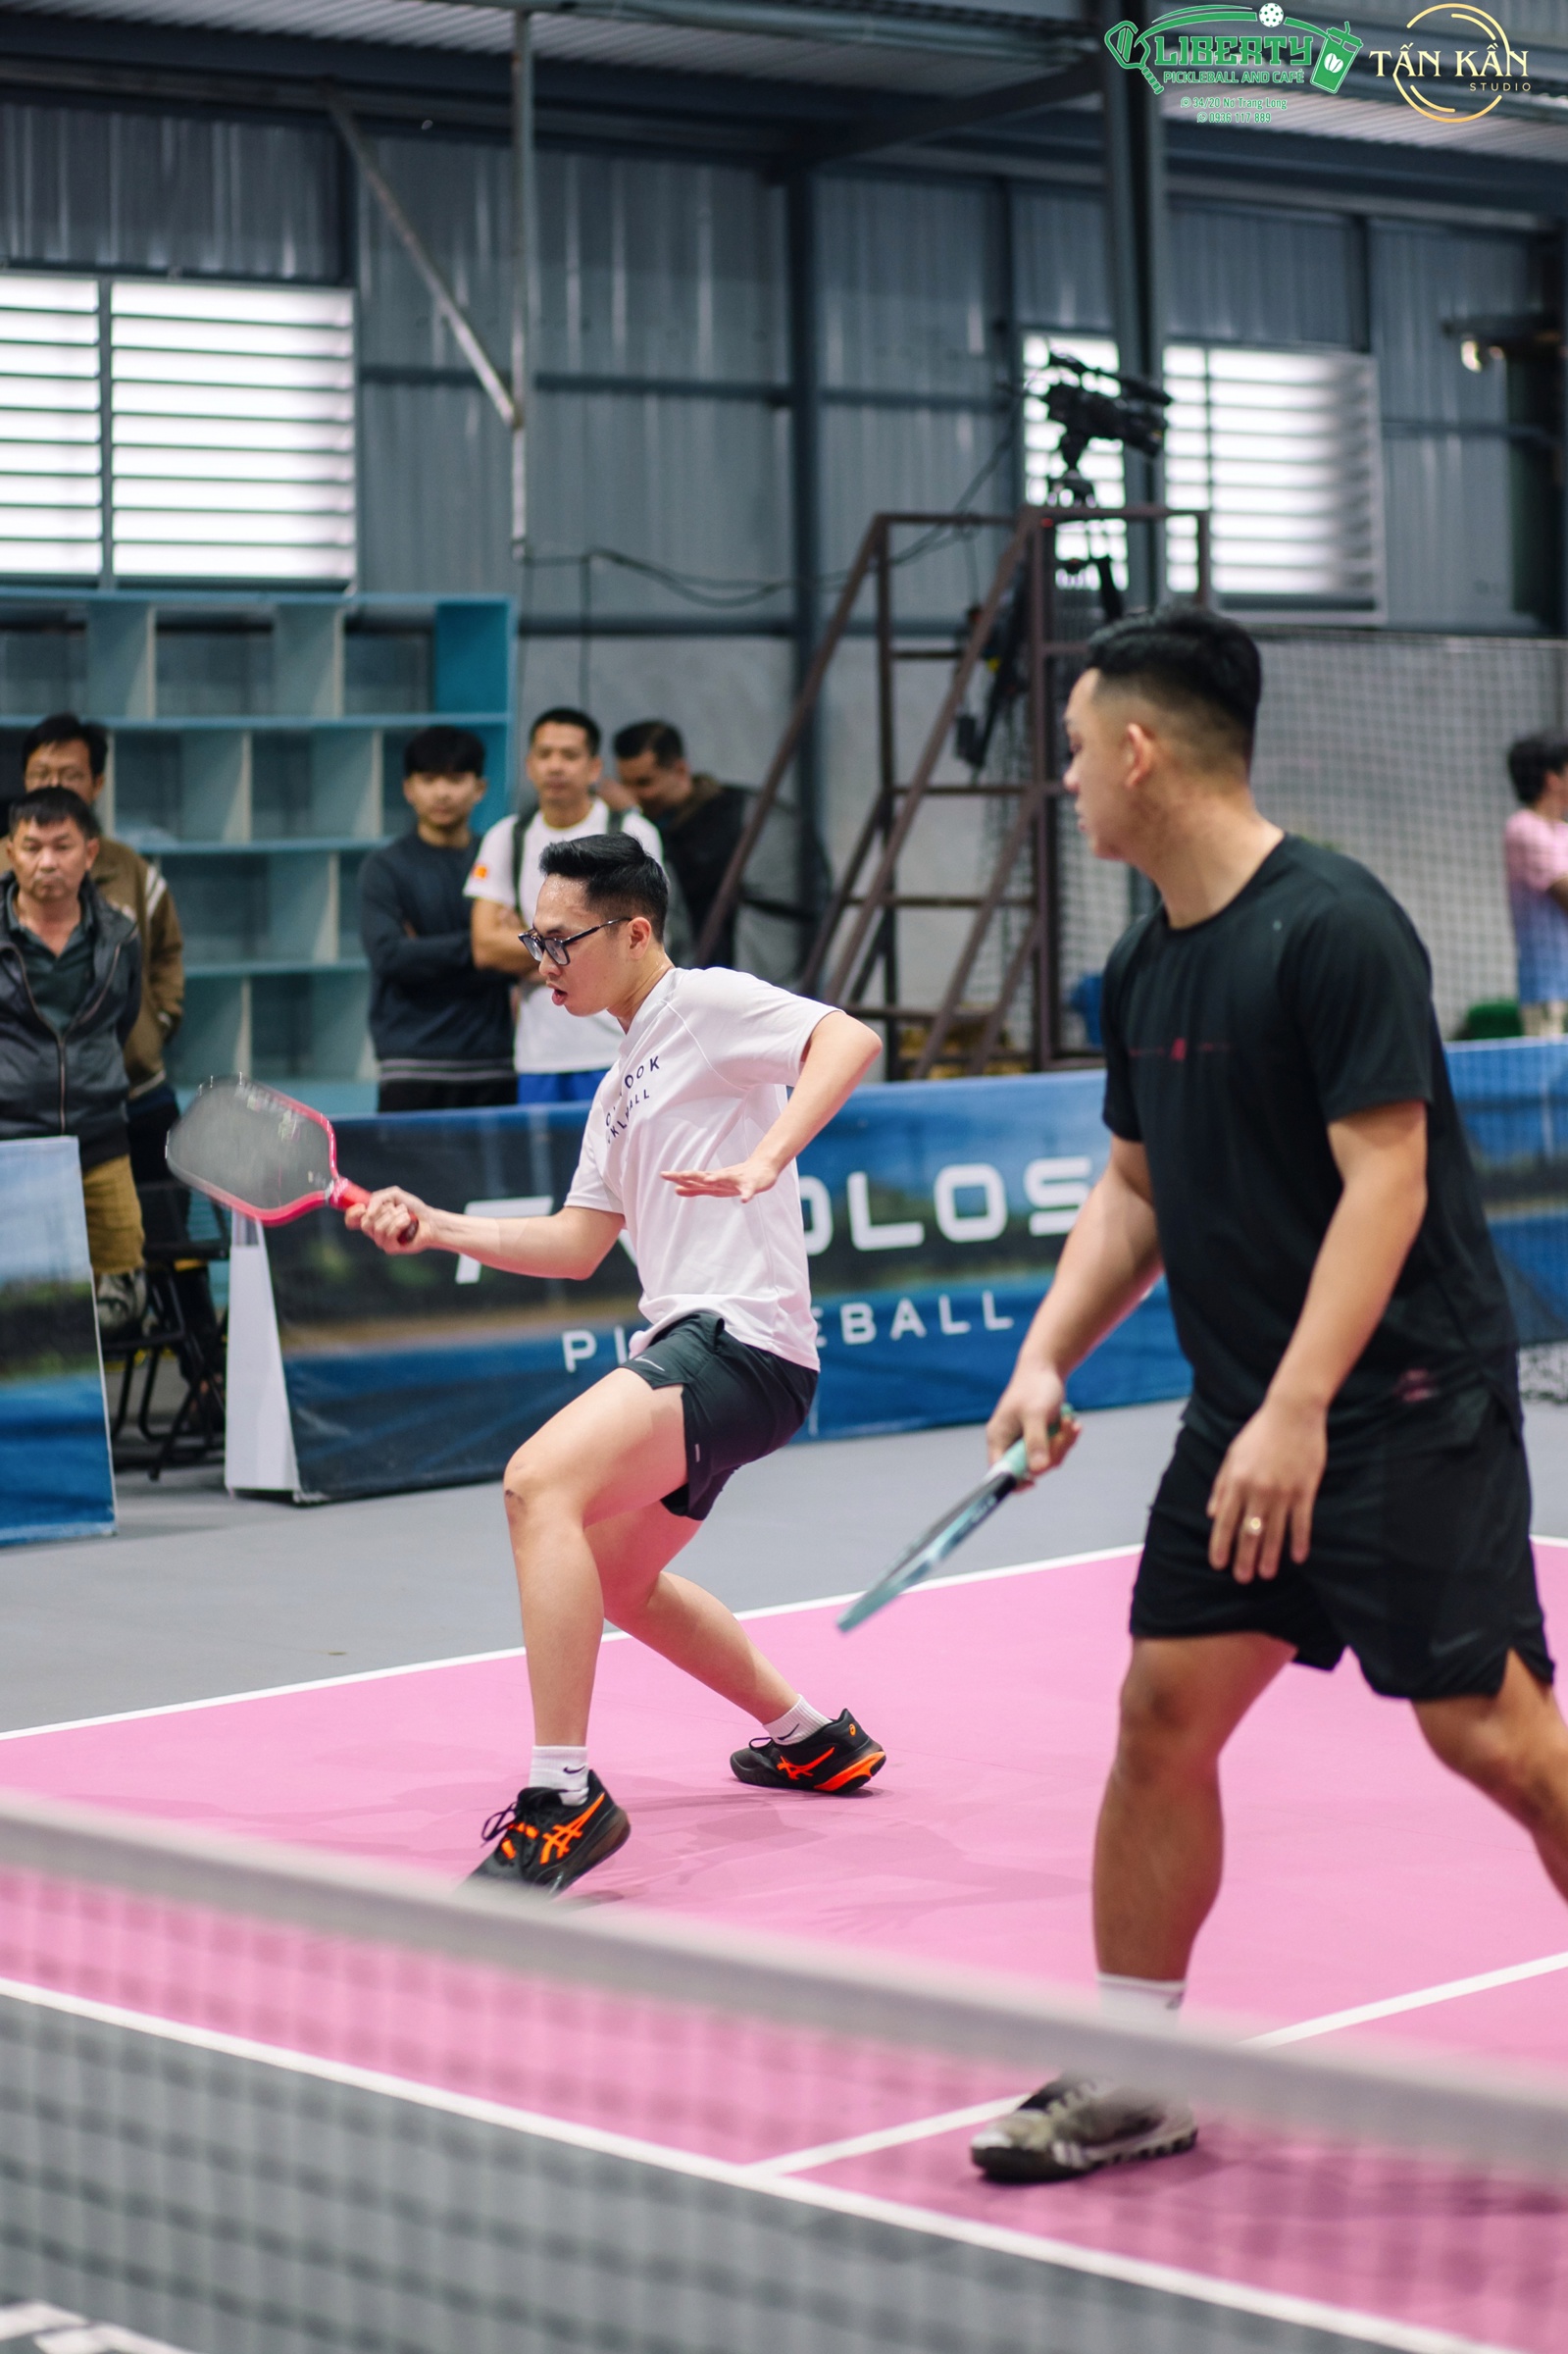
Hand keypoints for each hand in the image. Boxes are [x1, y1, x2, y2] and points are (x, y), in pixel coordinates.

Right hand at [347, 1186, 435, 1254]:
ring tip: (405, 1214)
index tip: (363, 1207)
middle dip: (381, 1212)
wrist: (429, 1220)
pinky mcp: (390, 1248)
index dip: (352, 1214)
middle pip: (365, 1224)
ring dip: (394, 1217)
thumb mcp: (394, 1196)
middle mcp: (374, 1231)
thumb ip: (378, 1198)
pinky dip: (399, 1224)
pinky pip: (388, 1235)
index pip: (352, 1220)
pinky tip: (408, 1221)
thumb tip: (367, 1211)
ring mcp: (381, 1241)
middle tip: (394, 1208)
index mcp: (372, 1218)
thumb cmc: (412, 1208)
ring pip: (378, 1228)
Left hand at [660, 1154, 779, 1202]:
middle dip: (692, 1175)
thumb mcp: (712, 1185)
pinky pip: (748, 1190)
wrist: (761, 1168)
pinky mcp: (751, 1184)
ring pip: (725, 1179)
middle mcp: (721, 1178)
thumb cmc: (734, 1178)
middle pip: (704, 1176)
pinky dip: (746, 1194)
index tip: (663, 1175)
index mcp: (712, 1180)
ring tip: (708, 1180)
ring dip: (717, 1179)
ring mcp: (736, 1180)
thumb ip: (694, 1189)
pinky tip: (744, 1200)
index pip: (692, 1178)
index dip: (678, 1177)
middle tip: (679, 1174)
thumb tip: (675, 1190)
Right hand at [986, 1365, 1079, 1482]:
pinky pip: (1055, 1450)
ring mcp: (1025, 1441)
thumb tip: (1038, 1471)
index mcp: (999, 1438)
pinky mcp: (1040, 1437)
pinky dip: (1065, 1438)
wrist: (1046, 1368)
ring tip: (1068, 1422)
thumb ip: (1036, 1442)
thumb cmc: (1036, 1387)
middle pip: (1030, 1469)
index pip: (1000, 1471)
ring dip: (1062, 1443)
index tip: (1033, 1483)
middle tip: (1063, 1434)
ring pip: (1047, 1460)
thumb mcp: (1036, 1414)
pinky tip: (1071, 1423)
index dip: (1014, 1482)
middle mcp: (1009, 1442)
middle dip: (1052, 1453)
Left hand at [1207, 1392, 1326, 1581]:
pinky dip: (1299, 1541)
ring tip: (1266, 1574)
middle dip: (1244, 1559)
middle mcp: (1257, 1491)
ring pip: (1274, 1533)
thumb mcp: (1232, 1455)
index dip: (1221, 1545)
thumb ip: (1222, 1486)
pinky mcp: (1304, 1490)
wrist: (1292, 1413)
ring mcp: (1282, 1492)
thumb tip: (1212, 1514)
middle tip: (1243, 1579)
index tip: (1219, 1564)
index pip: (1225, 1522)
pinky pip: (1301, 1523)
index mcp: (1236, 1482)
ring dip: (1269, 1556)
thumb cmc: (1259, 1433)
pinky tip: (1297, 1557)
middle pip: (1248, 1533)